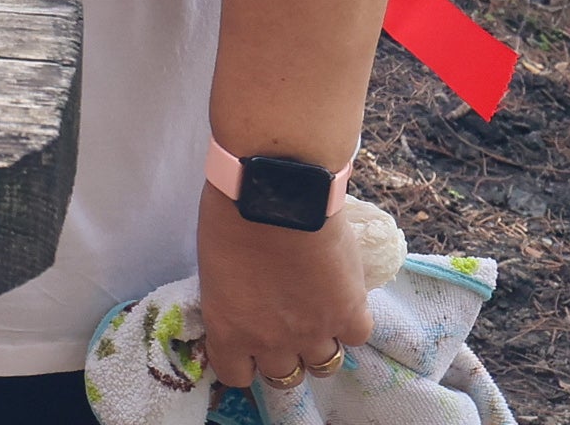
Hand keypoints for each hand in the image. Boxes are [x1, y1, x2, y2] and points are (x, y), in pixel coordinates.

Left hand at [194, 186, 372, 392]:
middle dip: (283, 355)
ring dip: (319, 345)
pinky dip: (351, 323)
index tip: (247, 344)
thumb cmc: (230, 216)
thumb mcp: (214, 267)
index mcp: (230, 331)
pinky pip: (356, 337)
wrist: (276, 192)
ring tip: (318, 317)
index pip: (236, 375)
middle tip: (285, 328)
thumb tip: (245, 302)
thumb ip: (231, 298)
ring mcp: (314, 333)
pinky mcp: (350, 314)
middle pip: (284, 377)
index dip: (243, 360)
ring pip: (323, 365)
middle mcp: (271, 343)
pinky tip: (343, 300)